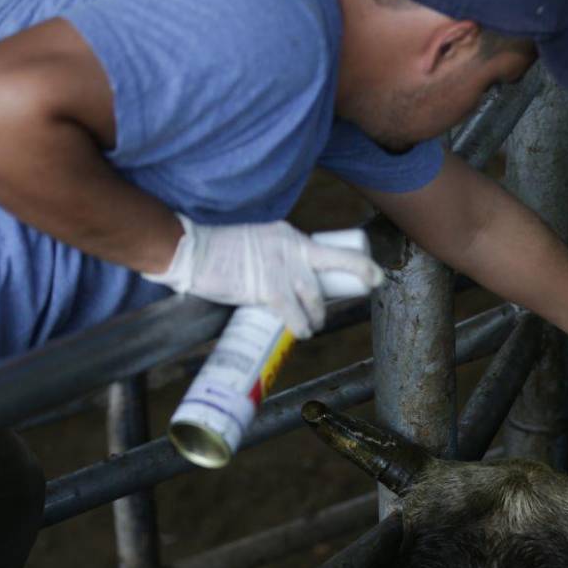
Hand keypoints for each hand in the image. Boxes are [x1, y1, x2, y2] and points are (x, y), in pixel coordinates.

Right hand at [148, 216, 383, 337]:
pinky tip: (303, 331)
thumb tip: (293, 284)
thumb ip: (277, 258)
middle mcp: (290, 247)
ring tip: (314, 325)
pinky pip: (292, 312)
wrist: (192, 252)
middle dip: (361, 271)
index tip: (371, 272)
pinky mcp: (266, 288)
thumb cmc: (222, 253)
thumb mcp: (259, 244)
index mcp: (289, 236)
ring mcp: (280, 267)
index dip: (354, 261)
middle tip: (374, 284)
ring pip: (315, 295)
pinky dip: (300, 324)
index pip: (328, 249)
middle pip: (337, 260)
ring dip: (319, 315)